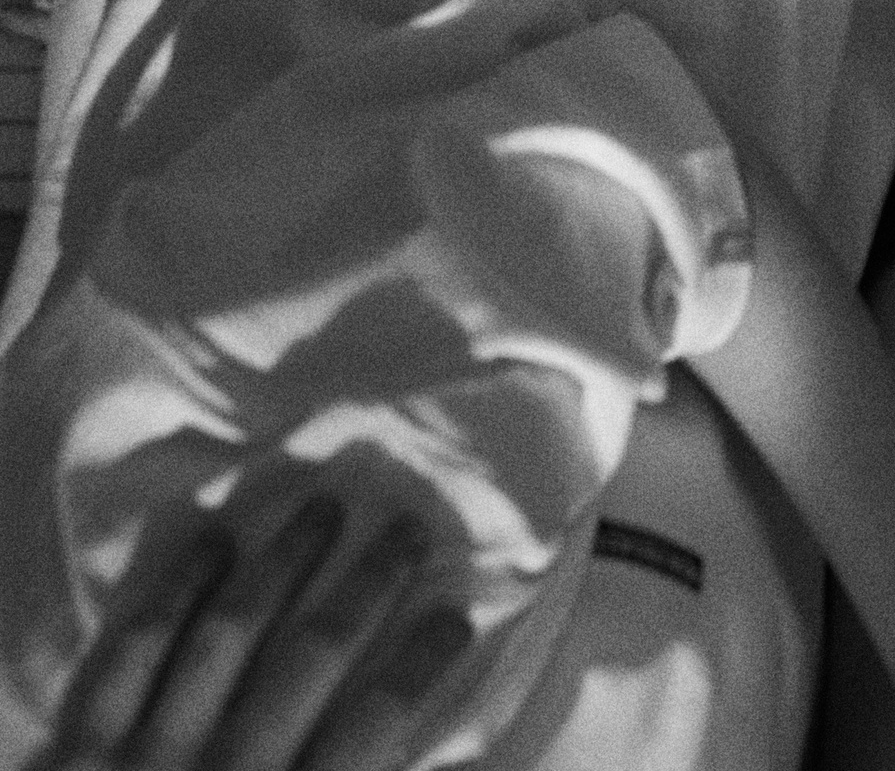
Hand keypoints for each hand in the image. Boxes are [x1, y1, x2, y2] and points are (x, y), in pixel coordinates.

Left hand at [32, 496, 471, 770]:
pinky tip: (212, 541)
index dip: (420, 666)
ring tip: (323, 506)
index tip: (457, 613)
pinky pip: (130, 651)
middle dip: (367, 586)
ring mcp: (146, 758)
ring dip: (281, 564)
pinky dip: (173, 591)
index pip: (374, 730)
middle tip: (406, 526)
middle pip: (311, 659)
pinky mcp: (79, 751)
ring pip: (226, 633)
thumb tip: (427, 765)